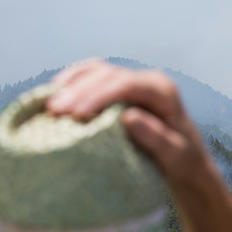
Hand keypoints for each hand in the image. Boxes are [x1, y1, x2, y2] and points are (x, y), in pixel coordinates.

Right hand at [46, 58, 207, 188]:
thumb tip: (129, 117)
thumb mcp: (175, 154)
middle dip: (78, 92)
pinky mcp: (117, 88)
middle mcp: (146, 80)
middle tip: (53, 111)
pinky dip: (70, 84)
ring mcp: (131, 81)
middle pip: (107, 76)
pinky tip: (52, 95)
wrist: (185, 158)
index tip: (76, 113)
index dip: (99, 96)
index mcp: (163, 91)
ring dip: (70, 86)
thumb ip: (156, 137)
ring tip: (47, 105)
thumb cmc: (181, 160)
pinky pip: (90, 77)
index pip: (127, 85)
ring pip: (95, 72)